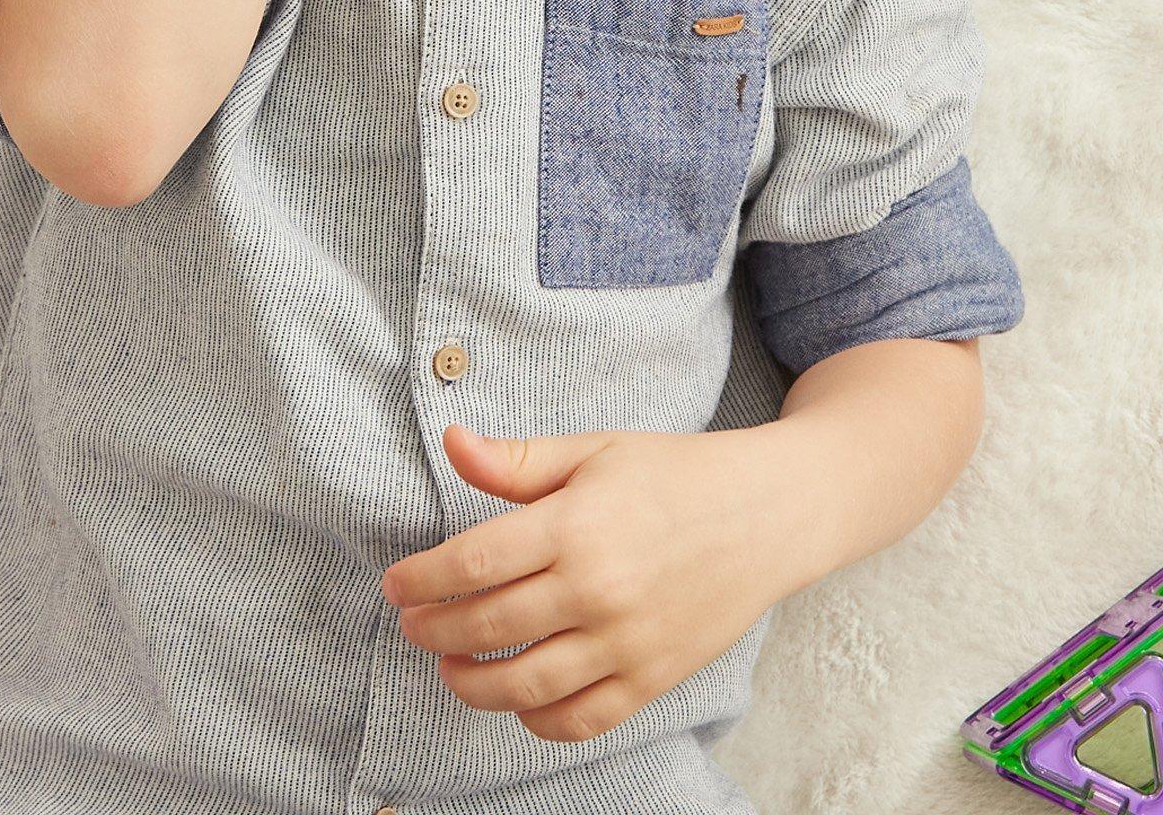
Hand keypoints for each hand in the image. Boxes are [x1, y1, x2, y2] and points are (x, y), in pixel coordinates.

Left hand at [378, 421, 812, 742]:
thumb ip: (518, 460)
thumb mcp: (593, 449)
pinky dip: (539, 721)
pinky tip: (516, 701)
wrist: (767, 514)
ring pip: (528, 686)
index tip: (395, 584)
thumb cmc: (673, 472)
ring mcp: (628, 642)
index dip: (423, 579)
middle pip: (491, 626)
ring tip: (449, 668)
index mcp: (577, 525)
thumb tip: (452, 442)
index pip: (475, 563)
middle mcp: (599, 589)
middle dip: (436, 630)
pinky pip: (583, 719)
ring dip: (473, 684)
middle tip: (411, 624)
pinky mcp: (654, 677)